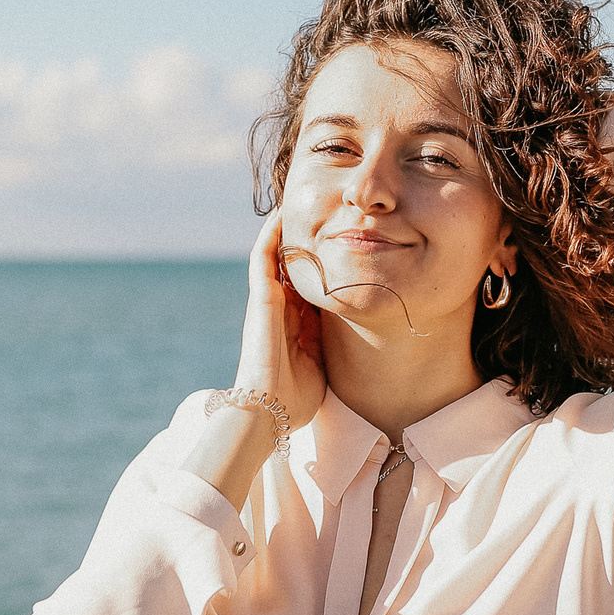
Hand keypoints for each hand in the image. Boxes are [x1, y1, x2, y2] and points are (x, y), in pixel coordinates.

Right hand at [237, 209, 326, 432]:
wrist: (268, 411)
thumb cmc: (296, 398)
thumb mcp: (322, 362)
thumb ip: (330, 342)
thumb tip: (354, 325)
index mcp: (294, 324)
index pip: (310, 285)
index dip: (322, 264)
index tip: (340, 244)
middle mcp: (279, 309)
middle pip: (293, 265)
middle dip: (307, 241)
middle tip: (324, 212)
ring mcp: (267, 302)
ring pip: (275, 256)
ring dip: (285, 231)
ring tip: (298, 203)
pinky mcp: (260, 299)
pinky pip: (263, 258)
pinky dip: (271, 236)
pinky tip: (281, 215)